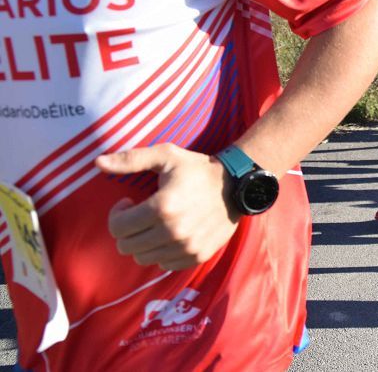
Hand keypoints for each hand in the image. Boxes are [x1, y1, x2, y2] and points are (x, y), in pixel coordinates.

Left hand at [96, 144, 240, 270]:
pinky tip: (170, 235)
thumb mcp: (166, 156)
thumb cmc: (197, 169)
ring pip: (143, 258)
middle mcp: (173, 231)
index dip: (118, 214)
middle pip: (127, 246)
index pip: (118, 227)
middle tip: (140, 215)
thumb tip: (97, 162)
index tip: (129, 203)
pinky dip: (161, 252)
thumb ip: (131, 159)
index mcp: (162, 207)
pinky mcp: (197, 256)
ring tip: (155, 224)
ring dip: (143, 242)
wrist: (237, 185)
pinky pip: (164, 265)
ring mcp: (186, 247)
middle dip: (127, 230)